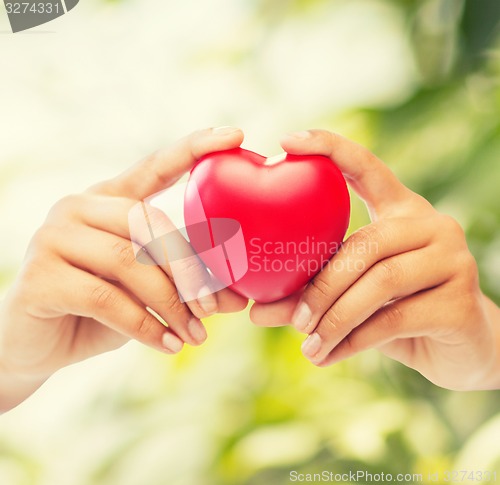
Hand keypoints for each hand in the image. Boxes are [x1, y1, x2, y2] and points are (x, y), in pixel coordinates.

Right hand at [0, 127, 247, 409]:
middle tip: (213, 307)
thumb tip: (239, 299)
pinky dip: (144, 326)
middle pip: (149, 222)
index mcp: (109, 201)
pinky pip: (107, 298)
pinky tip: (167, 346)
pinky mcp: (39, 276)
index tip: (236, 135)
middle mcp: (79, 207)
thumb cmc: (100, 312)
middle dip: (188, 269)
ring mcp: (53, 236)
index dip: (193, 148)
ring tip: (195, 335)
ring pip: (130, 260)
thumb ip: (188, 288)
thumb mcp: (149, 295)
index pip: (154, 166)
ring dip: (171, 303)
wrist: (38, 347)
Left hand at [250, 129, 499, 390]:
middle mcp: (431, 224)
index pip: (366, 166)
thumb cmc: (398, 312)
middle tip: (294, 319)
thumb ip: (309, 296)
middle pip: (364, 244)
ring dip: (334, 318)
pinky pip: (393, 319)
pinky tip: (329, 356)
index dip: (330, 148)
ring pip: (378, 282)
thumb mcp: (352, 297)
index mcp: (401, 210)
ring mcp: (452, 259)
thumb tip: (255, 311)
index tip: (287, 140)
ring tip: (309, 346)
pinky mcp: (460, 301)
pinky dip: (353, 341)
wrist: (463, 349)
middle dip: (321, 287)